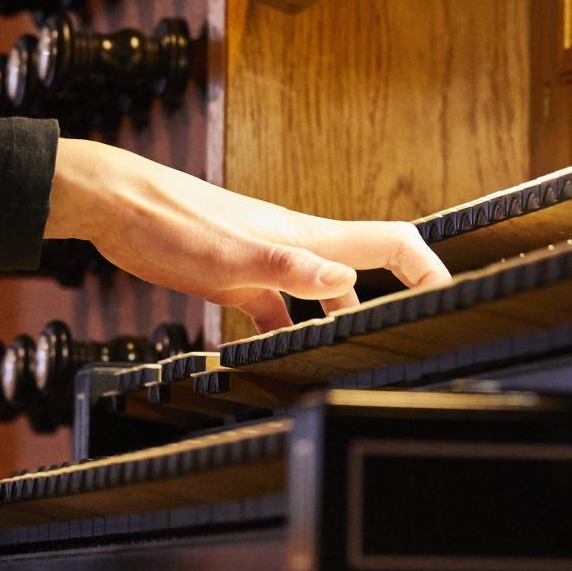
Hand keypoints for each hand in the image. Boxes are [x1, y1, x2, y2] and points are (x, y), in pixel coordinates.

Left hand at [46, 139, 451, 331]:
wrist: (117, 206)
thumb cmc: (171, 221)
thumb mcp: (231, 255)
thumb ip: (289, 270)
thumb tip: (345, 284)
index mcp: (308, 239)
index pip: (390, 245)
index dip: (429, 268)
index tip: (454, 297)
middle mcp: (297, 250)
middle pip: (365, 275)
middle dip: (394, 304)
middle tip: (409, 347)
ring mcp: (268, 265)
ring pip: (322, 299)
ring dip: (339, 326)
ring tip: (351, 363)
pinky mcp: (236, 280)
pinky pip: (277, 312)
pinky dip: (285, 335)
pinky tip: (277, 359)